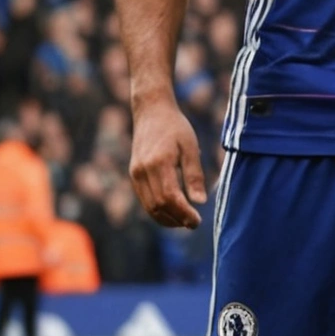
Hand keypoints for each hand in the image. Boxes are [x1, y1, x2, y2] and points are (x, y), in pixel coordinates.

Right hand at [129, 101, 206, 228]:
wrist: (151, 111)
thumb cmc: (175, 127)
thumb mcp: (190, 147)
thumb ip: (194, 175)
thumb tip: (200, 202)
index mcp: (158, 163)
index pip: (169, 198)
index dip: (183, 213)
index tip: (197, 220)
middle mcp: (143, 171)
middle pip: (157, 206)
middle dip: (175, 219)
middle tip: (193, 224)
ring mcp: (136, 174)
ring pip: (148, 206)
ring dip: (165, 218)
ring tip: (184, 222)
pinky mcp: (134, 174)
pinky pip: (144, 199)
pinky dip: (157, 209)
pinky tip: (172, 211)